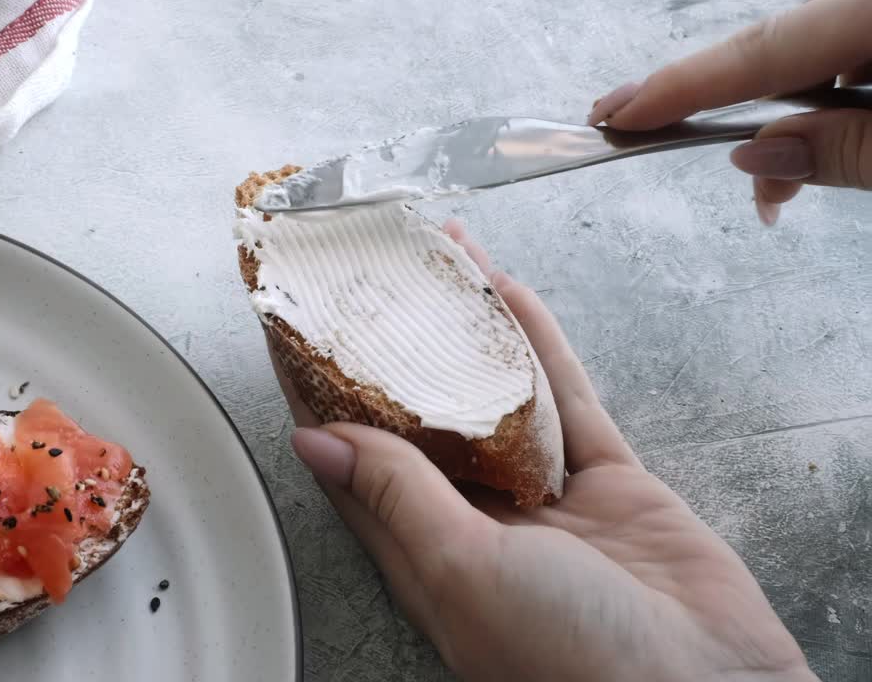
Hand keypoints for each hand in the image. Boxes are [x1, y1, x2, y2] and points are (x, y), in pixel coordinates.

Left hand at [276, 221, 817, 681]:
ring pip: (495, 395)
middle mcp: (476, 525)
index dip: (320, 393)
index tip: (294, 328)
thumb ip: (397, 496)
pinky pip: (568, 402)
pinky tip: (512, 295)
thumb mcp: (461, 570)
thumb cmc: (571, 664)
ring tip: (440, 261)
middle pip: (423, 416)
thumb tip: (317, 441)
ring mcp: (545, 502)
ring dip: (469, 330)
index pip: (353, 459)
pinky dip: (541, 347)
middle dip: (396, 346)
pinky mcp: (609, 488)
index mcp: (423, 554)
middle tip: (371, 277)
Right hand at [586, 0, 871, 224]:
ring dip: (797, 115)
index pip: (761, 49)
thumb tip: (758, 154)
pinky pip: (856, 48)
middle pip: (784, 41)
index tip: (617, 117)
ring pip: (819, 46)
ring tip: (786, 186)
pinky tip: (842, 141)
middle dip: (745, 114)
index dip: (683, 86)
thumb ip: (848, 148)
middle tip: (733, 186)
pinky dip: (836, 99)